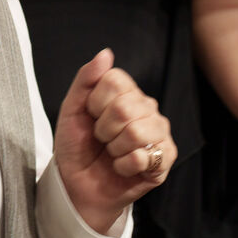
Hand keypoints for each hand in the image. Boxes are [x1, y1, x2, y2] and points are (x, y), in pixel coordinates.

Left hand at [53, 49, 174, 233]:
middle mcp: (148, 108)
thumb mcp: (72, 108)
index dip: (95, 102)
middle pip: (125, 108)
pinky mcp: (166, 159)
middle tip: (102, 139)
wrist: (78, 183)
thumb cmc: (77, 145)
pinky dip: (123, 165)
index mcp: (127, 93)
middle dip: (104, 129)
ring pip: (136, 132)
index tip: (91, 116)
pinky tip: (123, 166)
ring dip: (114, 148)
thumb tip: (106, 53)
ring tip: (113, 152)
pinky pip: (143, 156)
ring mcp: (160, 133)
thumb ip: (86, 79)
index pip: (116, 81)